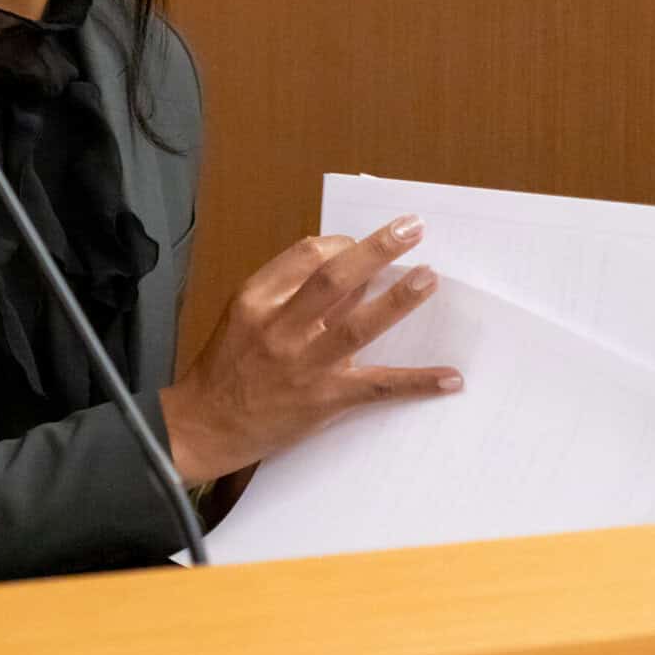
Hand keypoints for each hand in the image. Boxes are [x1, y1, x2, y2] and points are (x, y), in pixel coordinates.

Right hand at [159, 216, 462, 485]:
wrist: (205, 425)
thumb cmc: (226, 367)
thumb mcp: (243, 316)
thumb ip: (287, 292)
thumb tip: (346, 270)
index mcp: (256, 299)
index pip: (306, 254)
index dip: (343, 243)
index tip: (364, 243)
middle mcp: (280, 327)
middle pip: (335, 278)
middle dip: (377, 250)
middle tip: (413, 228)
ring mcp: (304, 364)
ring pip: (359, 326)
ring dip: (398, 300)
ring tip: (429, 278)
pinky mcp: (324, 400)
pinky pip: (377, 387)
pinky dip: (416, 382)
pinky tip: (449, 377)